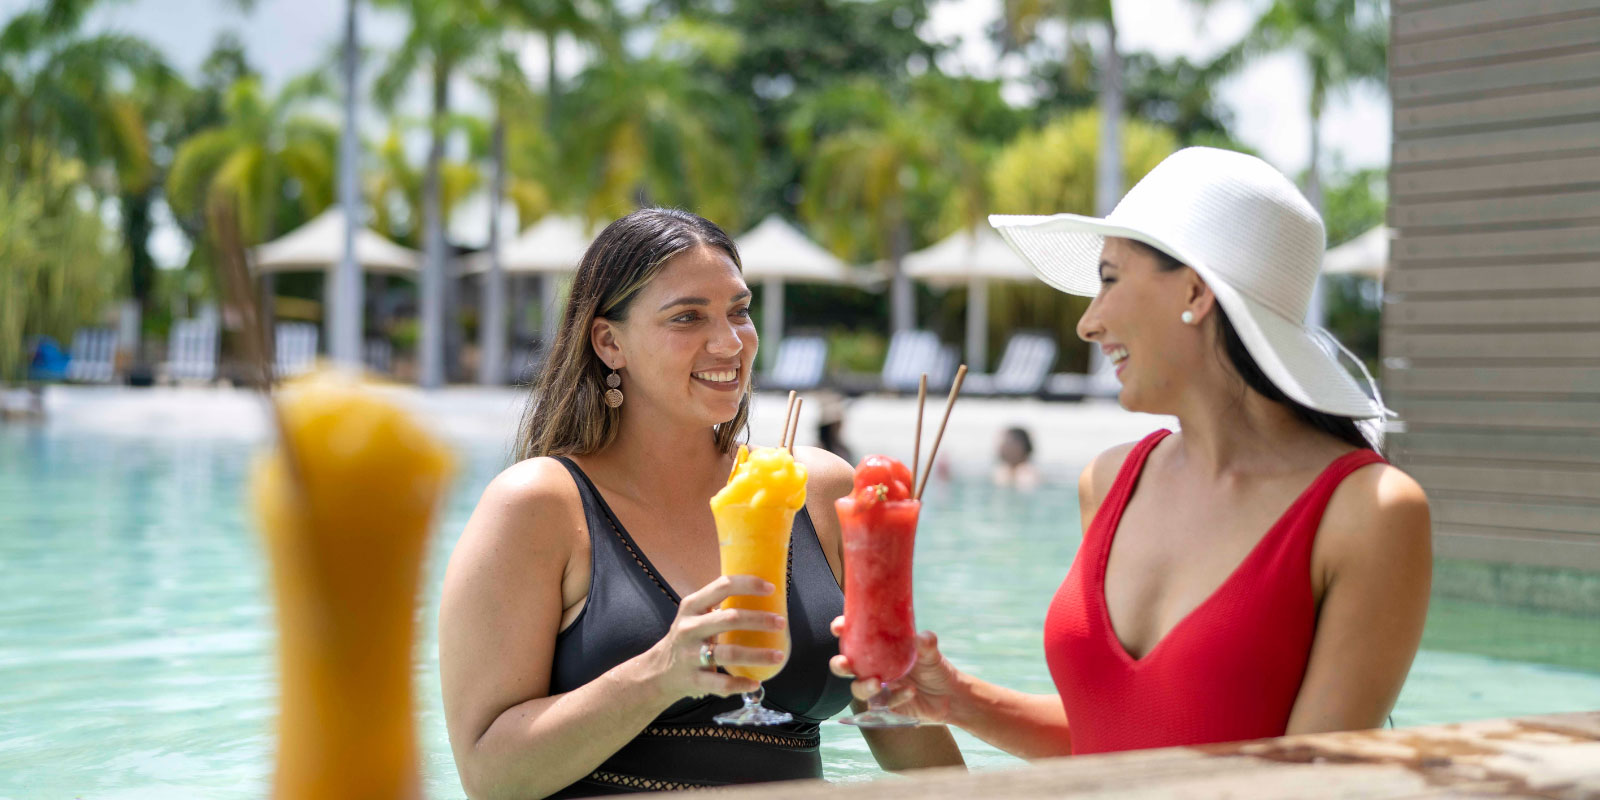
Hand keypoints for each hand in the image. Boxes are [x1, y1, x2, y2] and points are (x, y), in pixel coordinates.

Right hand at [640, 575, 786, 700]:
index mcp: (692, 606)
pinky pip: (721, 684)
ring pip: (729, 654)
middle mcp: (689, 628)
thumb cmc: (688, 638)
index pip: (722, 586)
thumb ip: (719, 606)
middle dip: (759, 620)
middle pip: (729, 619)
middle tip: (781, 622)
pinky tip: (756, 682)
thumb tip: (764, 597)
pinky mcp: (693, 680)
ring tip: (779, 656)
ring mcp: (690, 655)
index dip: (749, 585)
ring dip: (758, 655)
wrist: (658, 671)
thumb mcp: (695, 615)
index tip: (771, 588)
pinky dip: (741, 684)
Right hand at [829, 617, 959, 723]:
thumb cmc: (935, 667)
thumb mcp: (931, 652)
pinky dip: (896, 697)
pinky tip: (910, 692)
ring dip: (863, 686)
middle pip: (846, 666)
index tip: (839, 627)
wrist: (949, 695)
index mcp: (877, 649)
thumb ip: (926, 643)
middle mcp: (872, 669)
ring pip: (858, 689)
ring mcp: (878, 689)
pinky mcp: (886, 707)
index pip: (853, 637)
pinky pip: (883, 704)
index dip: (841, 630)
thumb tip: (921, 637)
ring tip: (877, 683)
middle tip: (844, 663)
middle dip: (839, 664)